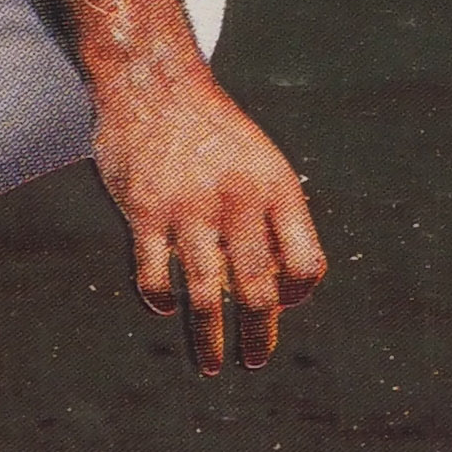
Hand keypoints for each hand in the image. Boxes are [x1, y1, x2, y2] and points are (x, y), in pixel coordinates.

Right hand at [86, 55, 327, 374]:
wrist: (155, 84)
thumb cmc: (212, 132)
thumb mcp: (260, 162)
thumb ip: (272, 218)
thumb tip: (286, 287)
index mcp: (276, 191)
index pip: (305, 264)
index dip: (298, 296)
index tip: (283, 307)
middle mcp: (239, 203)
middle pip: (259, 291)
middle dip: (259, 336)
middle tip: (255, 361)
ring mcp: (190, 210)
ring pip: (206, 297)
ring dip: (210, 342)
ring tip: (211, 367)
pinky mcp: (145, 213)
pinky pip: (155, 277)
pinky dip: (160, 301)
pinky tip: (163, 307)